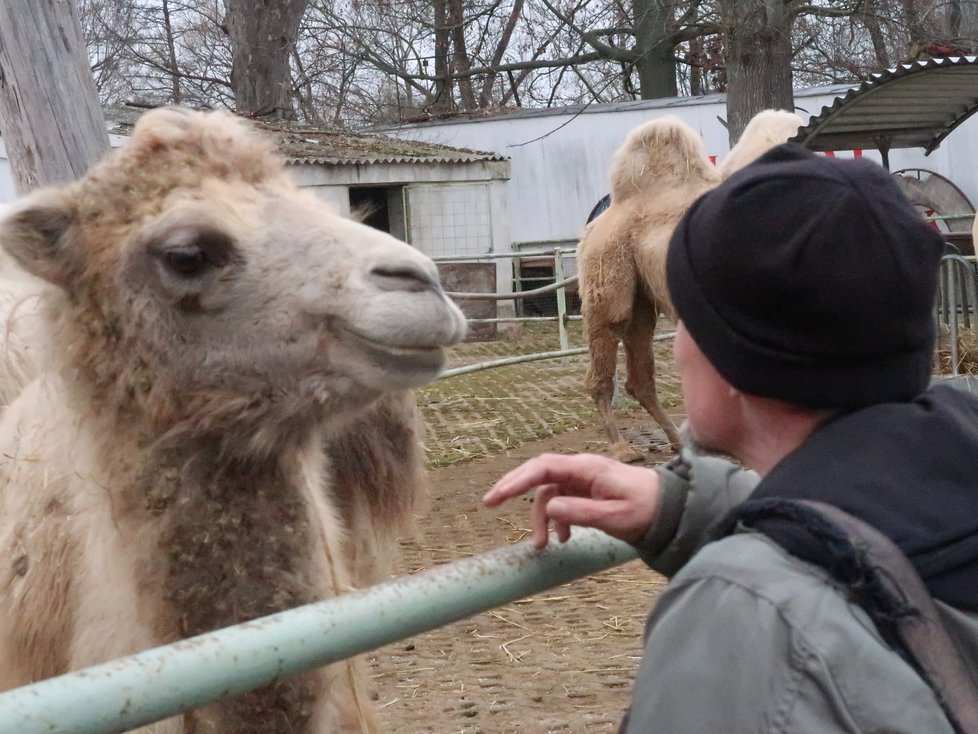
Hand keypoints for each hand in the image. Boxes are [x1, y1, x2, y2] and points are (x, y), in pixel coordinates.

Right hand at [482, 453, 659, 548]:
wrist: (670, 510)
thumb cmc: (646, 509)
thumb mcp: (615, 516)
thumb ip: (581, 512)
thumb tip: (548, 509)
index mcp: (586, 468)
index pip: (543, 468)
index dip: (517, 480)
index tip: (497, 497)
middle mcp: (580, 469)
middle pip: (538, 473)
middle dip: (513, 487)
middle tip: (489, 504)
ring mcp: (582, 480)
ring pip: (548, 493)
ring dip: (540, 518)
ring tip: (542, 545)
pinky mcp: (586, 492)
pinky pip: (561, 502)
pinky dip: (556, 520)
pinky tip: (563, 538)